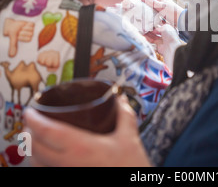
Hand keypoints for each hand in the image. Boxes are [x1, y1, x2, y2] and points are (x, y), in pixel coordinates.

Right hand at [3, 19, 34, 56]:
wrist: (11, 24)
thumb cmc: (12, 32)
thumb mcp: (12, 39)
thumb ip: (13, 46)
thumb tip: (11, 56)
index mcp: (27, 40)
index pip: (29, 39)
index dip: (22, 37)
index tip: (18, 36)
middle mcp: (31, 36)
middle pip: (31, 34)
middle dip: (23, 32)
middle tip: (19, 32)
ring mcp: (32, 30)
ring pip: (31, 29)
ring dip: (24, 28)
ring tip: (21, 29)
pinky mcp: (32, 25)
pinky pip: (32, 25)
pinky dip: (26, 25)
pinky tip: (24, 25)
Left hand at [23, 96, 151, 166]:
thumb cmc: (129, 166)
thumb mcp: (130, 137)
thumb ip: (124, 114)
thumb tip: (120, 99)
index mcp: (81, 147)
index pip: (46, 131)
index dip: (33, 119)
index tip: (30, 110)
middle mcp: (67, 163)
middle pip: (35, 147)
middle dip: (28, 131)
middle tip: (31, 120)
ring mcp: (65, 173)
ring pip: (35, 162)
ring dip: (31, 147)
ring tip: (35, 135)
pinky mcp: (67, 178)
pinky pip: (44, 170)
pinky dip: (38, 161)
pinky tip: (45, 155)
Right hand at [140, 0, 183, 27]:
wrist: (181, 21)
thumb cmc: (172, 12)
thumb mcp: (161, 6)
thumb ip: (152, 2)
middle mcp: (161, 2)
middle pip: (149, 2)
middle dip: (142, 3)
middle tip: (134, 4)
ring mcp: (161, 9)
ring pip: (151, 8)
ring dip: (145, 9)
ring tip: (138, 11)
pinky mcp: (162, 15)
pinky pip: (153, 14)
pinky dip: (149, 15)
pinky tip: (145, 18)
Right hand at [148, 24, 183, 70]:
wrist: (171, 47)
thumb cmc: (171, 36)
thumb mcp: (165, 27)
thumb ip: (158, 28)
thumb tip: (154, 30)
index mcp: (168, 31)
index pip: (160, 28)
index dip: (155, 27)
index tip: (149, 26)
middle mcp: (165, 36)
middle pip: (156, 33)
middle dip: (150, 31)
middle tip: (145, 29)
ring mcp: (161, 42)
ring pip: (153, 37)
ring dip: (148, 35)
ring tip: (143, 32)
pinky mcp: (158, 46)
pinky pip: (152, 42)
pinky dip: (148, 39)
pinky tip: (144, 37)